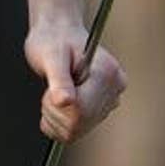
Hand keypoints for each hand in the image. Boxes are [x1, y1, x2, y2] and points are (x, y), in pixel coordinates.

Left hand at [24, 24, 125, 144]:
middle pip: (79, 124)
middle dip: (55, 111)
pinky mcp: (100, 109)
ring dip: (56, 116)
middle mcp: (114, 89)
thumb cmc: (53, 39)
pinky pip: (75, 132)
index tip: (50, 89)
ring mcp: (109, 101)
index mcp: (107, 73)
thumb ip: (58, 79)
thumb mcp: (50, 55)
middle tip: (50, 88)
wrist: (57, 33)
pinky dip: (58, 123)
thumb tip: (64, 101)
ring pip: (76, 131)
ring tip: (55, 91)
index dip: (57, 106)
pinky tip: (57, 103)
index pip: (81, 111)